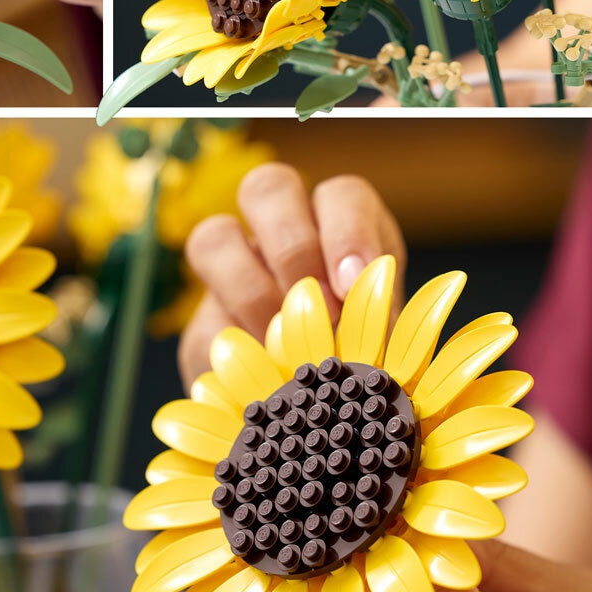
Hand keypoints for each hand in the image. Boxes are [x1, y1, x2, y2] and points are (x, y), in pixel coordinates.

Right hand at [178, 165, 404, 387]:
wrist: (321, 404)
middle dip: (292, 246)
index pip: (341, 197)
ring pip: (213, 238)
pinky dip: (235, 354)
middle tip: (321, 307)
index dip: (347, 232)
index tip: (354, 284)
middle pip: (267, 187)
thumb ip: (379, 323)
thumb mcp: (387, 335)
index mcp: (338, 223)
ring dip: (252, 294)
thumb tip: (377, 330)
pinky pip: (203, 322)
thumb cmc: (370, 353)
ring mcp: (234, 269)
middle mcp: (280, 230)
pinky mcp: (205, 325)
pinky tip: (264, 383)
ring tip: (288, 347)